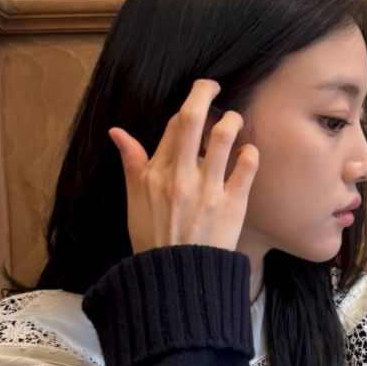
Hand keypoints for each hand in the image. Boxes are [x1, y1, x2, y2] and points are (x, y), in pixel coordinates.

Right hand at [108, 79, 259, 254]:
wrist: (177, 279)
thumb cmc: (154, 239)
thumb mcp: (134, 200)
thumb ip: (131, 163)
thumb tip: (116, 131)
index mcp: (156, 173)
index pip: (174, 125)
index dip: (188, 106)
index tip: (198, 98)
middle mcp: (181, 177)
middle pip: (194, 119)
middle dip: (206, 93)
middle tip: (214, 86)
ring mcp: (208, 190)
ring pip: (224, 137)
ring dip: (232, 120)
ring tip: (235, 120)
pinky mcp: (232, 205)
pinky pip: (246, 168)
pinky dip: (250, 154)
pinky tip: (248, 153)